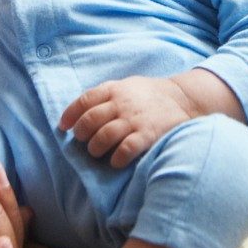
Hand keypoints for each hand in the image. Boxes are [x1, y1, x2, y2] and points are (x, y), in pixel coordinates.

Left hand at [59, 76, 198, 168]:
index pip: (84, 101)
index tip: (64, 127)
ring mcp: (134, 120)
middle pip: (90, 120)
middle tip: (83, 142)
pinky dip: (116, 158)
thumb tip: (81, 111)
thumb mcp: (127, 85)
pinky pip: (125, 149)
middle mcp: (121, 104)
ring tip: (97, 153)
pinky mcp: (147, 135)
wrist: (183, 98)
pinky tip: (115, 162)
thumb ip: (106, 95)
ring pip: (103, 136)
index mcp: (114, 90)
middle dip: (81, 135)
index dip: (70, 115)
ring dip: (95, 148)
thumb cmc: (150, 95)